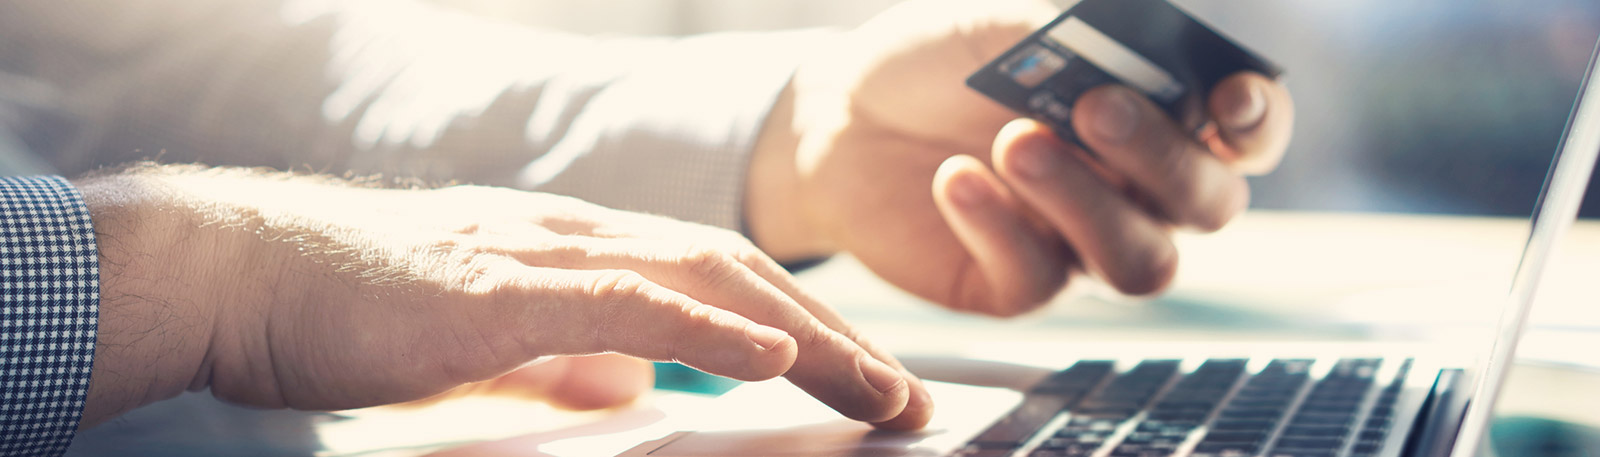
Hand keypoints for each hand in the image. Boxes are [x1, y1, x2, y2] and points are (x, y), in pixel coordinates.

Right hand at [76, 165, 931, 429]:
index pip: (718, 280)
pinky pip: (622, 301)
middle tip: (905, 396)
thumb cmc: (355, 309)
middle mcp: (576, 237)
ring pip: (701, 280)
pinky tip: (767, 356)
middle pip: (736, 275)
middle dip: (832, 336)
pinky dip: (704, 326)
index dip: (801, 325)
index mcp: (577, 251)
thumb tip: (630, 390)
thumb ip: (561, 364)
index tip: (862, 377)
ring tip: (873, 387)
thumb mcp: (487, 346)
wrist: (247, 272)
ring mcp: (541, 255)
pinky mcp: (498, 290)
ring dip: (800, 336)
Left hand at [747, 0, 1294, 315]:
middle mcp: (1138, 189)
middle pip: (1208, 205)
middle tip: (1094, 107)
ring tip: (1016, 142)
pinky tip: (955, 179)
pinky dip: (1000, 225)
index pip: (1248, 134)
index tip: (1229, 99)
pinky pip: (1039, 279)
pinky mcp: (1017, 285)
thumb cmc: (939, 60)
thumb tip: (1131, 45)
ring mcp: (1082, 244)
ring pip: (1139, 261)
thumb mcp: (1009, 26)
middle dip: (1161, 156)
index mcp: (1160, 115)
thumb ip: (1081, 36)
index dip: (1257, 122)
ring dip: (1086, 201)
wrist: (843, 113)